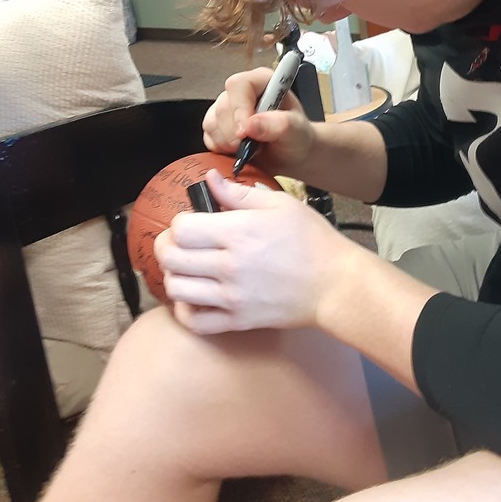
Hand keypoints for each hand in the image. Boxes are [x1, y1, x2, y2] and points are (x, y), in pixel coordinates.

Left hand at [154, 171, 354, 333]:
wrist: (334, 283)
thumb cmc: (311, 240)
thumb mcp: (280, 204)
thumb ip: (238, 192)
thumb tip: (208, 180)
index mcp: (238, 232)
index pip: (182, 228)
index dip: (180, 222)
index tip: (192, 222)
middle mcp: (229, 265)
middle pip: (171, 257)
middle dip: (166, 246)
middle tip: (178, 243)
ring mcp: (232, 296)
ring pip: (176, 289)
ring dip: (174, 275)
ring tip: (187, 268)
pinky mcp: (238, 320)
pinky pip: (194, 321)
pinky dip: (185, 310)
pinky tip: (194, 297)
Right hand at [202, 68, 314, 176]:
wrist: (293, 155)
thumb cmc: (297, 137)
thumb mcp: (297, 131)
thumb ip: (279, 124)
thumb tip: (251, 124)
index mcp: (262, 81)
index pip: (239, 85)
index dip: (239, 108)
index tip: (245, 132)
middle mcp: (242, 92)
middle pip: (222, 106)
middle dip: (235, 133)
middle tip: (253, 146)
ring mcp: (228, 108)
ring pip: (211, 123)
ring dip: (228, 143)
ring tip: (251, 149)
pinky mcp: (218, 126)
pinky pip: (208, 137)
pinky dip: (221, 149)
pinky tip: (239, 152)